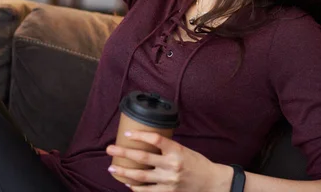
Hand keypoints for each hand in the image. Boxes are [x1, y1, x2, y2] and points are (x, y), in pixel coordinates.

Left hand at [106, 131, 231, 190]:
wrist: (211, 183)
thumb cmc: (196, 164)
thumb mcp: (183, 150)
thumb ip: (167, 149)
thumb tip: (146, 144)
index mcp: (177, 150)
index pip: (155, 139)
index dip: (139, 135)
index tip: (127, 134)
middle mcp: (172, 165)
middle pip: (142, 158)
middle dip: (123, 153)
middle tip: (109, 149)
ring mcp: (169, 181)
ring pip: (141, 176)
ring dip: (124, 172)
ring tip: (112, 168)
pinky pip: (147, 191)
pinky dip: (136, 188)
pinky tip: (127, 184)